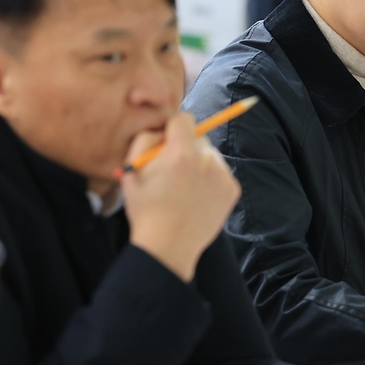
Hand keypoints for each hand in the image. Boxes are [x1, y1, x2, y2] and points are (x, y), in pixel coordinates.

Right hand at [123, 113, 240, 281]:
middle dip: (186, 147)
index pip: (185, 119)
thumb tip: (163, 127)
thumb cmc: (146, 208)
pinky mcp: (232, 189)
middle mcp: (207, 159)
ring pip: (211, 155)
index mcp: (181, 152)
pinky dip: (210, 179)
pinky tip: (196, 196)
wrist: (168, 246)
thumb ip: (145, 139)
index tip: (168, 140)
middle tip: (173, 168)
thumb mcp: (132, 169)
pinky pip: (220, 173)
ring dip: (199, 163)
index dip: (173, 127)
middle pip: (199, 137)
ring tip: (184, 187)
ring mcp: (223, 175)